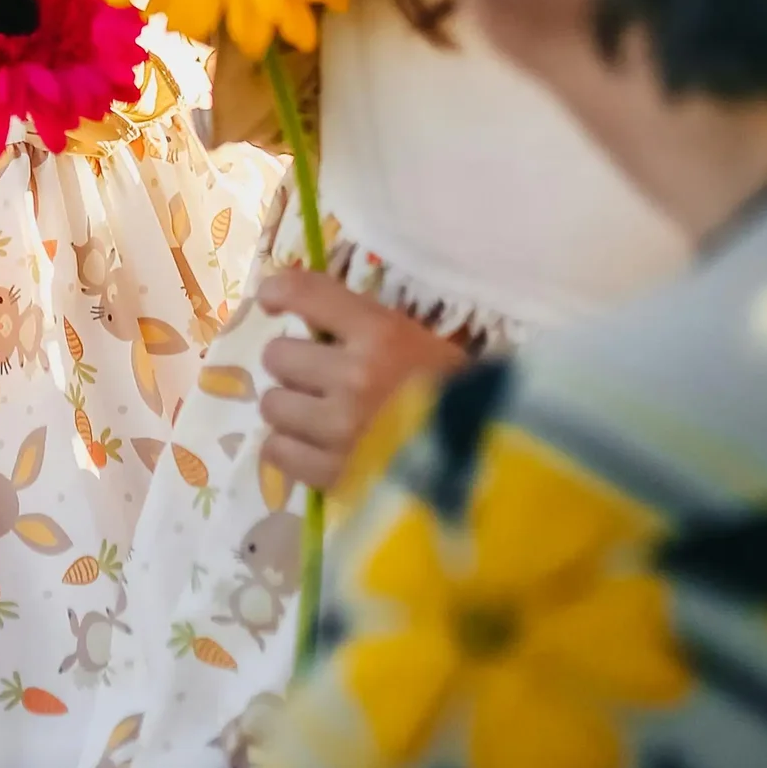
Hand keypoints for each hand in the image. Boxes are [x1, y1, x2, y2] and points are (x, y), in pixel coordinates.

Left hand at [258, 271, 468, 492]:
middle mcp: (353, 376)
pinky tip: (313, 448)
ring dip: (291, 408)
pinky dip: (289, 449)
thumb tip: (313, 321)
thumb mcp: (423, 343)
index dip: (278, 291)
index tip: (273, 302)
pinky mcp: (333, 476)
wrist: (494, 464)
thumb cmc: (462, 397)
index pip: (305, 293)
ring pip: (272, 404)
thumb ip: (368, 330)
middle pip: (278, 355)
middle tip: (318, 377)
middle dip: (294, 365)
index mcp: (381, 334)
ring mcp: (339, 429)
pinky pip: (278, 452)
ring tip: (318, 417)